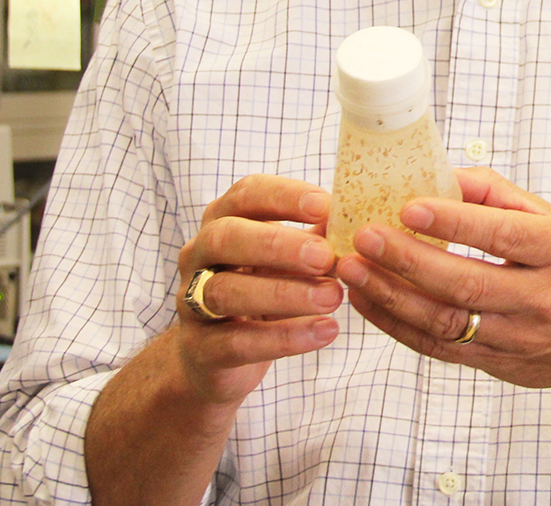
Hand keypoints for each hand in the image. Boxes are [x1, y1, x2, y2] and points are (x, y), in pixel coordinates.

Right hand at [174, 175, 343, 406]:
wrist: (220, 355)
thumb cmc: (263, 288)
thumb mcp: (289, 259)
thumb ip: (316, 239)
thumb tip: (359, 221)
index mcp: (224, 220)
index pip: (246, 194)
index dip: (284, 196)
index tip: (325, 205)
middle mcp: (199, 255)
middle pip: (226, 237)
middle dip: (277, 244)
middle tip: (325, 257)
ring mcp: (191, 302)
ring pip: (226, 291)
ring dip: (284, 293)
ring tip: (333, 298)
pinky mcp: (200, 349)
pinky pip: (236, 342)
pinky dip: (284, 338)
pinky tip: (325, 332)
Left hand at [336, 167, 550, 423]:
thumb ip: (502, 198)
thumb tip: (445, 175)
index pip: (502, 236)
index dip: (453, 224)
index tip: (408, 207)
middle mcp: (545, 299)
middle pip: (467, 284)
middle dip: (408, 261)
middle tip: (365, 237)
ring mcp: (521, 339)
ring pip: (446, 323)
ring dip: (392, 296)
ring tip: (353, 270)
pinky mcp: (500, 366)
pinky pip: (440, 348)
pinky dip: (399, 325)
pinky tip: (371, 301)